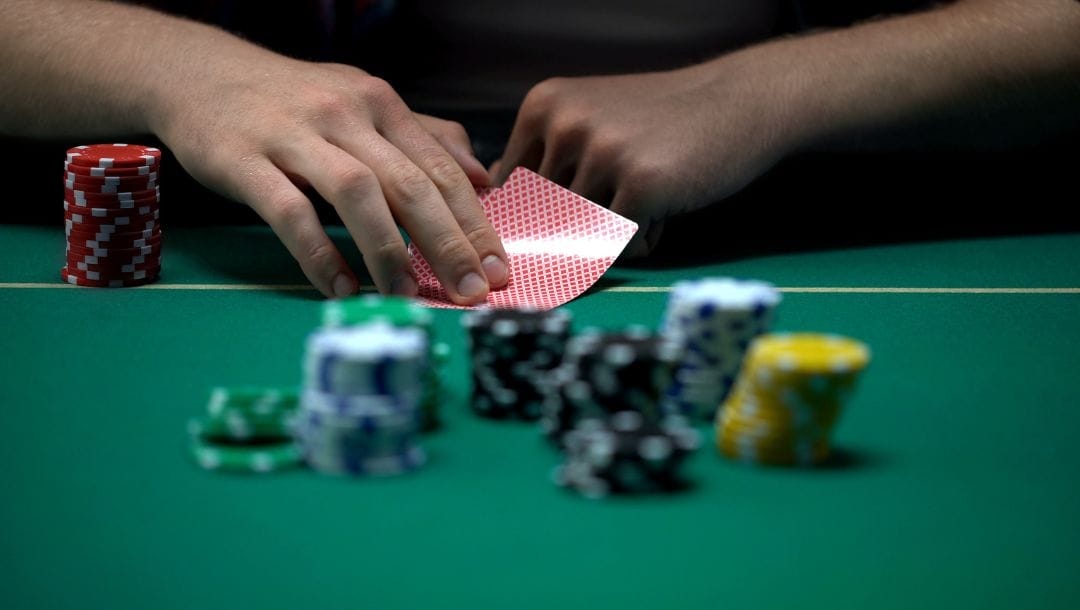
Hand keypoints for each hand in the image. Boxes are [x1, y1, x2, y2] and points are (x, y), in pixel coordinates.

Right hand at [159, 58, 508, 302]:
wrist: (196, 71)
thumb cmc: (291, 99)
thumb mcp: (362, 103)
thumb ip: (424, 137)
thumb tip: (482, 177)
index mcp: (379, 103)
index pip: (440, 168)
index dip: (475, 222)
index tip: (498, 269)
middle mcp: (344, 114)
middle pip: (409, 184)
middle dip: (448, 243)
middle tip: (471, 292)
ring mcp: (294, 134)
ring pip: (356, 194)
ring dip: (387, 251)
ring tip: (406, 295)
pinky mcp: (245, 159)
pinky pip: (289, 212)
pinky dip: (319, 253)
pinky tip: (341, 285)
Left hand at [494, 62, 795, 256]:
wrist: (738, 100)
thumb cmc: (661, 122)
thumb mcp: (590, 122)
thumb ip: (544, 164)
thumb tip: (500, 225)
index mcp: (542, 108)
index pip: (510, 193)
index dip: (539, 219)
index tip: (574, 214)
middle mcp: (564, 125)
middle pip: (545, 219)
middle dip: (583, 229)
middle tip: (623, 201)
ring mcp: (602, 153)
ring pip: (581, 235)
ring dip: (615, 234)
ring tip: (646, 200)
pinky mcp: (641, 184)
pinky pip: (620, 246)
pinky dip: (644, 240)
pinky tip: (666, 206)